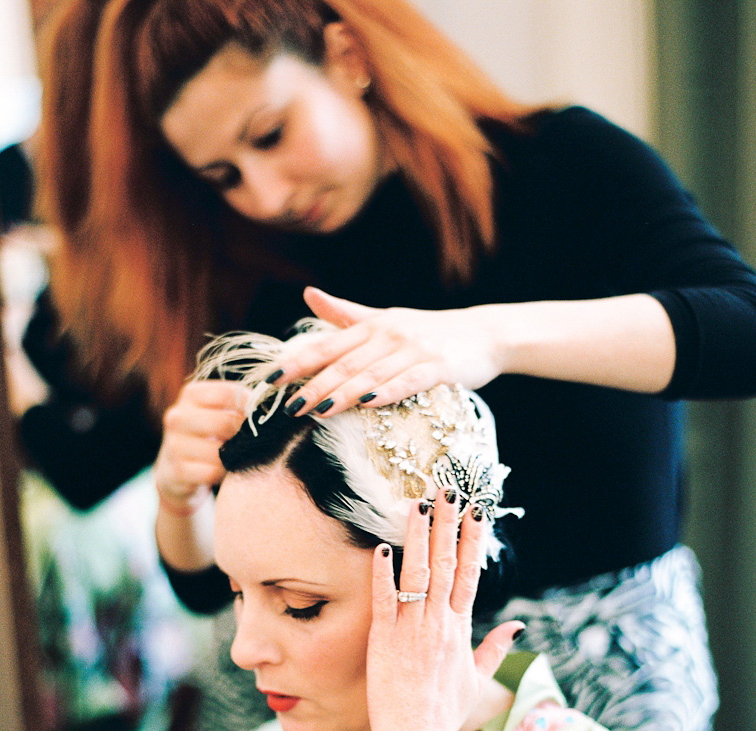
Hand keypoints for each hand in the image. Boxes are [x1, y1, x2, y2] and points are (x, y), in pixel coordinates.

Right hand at [154, 380, 248, 515]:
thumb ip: (241, 404)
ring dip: (233, 457)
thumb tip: (273, 397)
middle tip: (251, 441)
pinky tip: (223, 471)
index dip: (249, 406)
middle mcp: (177, 416)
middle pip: (224, 422)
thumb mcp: (219, 413)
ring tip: (236, 456)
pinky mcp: (176, 471)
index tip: (259, 417)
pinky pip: (211, 472)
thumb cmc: (210, 437)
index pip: (228, 393)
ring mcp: (173, 444)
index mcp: (191, 394)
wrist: (177, 472)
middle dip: (243, 434)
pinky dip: (222, 474)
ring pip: (218, 451)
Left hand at [273, 287, 505, 416]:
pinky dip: (387, 392)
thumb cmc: (430, 332)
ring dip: (343, 393)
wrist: (484, 334)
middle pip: (345, 363)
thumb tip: (308, 294)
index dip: (298, 362)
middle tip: (289, 408)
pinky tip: (368, 403)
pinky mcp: (439, 368)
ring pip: (372, 374)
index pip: (327, 345)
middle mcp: (390, 334)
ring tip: (318, 411)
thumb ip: (345, 313)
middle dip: (315, 385)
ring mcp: (415, 351)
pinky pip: (408, 382)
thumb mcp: (385, 319)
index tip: (271, 381)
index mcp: (372, 325)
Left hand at [367, 491, 521, 730]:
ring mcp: (412, 631)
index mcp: (461, 630)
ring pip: (417, 574)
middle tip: (448, 489)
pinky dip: (384, 573)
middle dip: (447, 524)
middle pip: (445, 564)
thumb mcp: (475, 680)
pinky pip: (385, 600)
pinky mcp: (384, 641)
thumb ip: (495, 649)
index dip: (473, 540)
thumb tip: (517, 627)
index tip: (476, 510)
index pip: (469, 574)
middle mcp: (439, 625)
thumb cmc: (443, 714)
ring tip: (418, 503)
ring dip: (418, 536)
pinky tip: (383, 547)